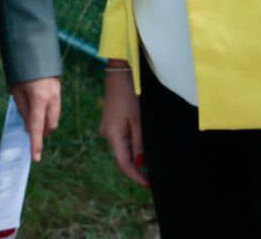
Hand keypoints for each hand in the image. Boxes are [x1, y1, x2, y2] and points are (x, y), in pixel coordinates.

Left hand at [10, 77, 60, 162]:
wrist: (34, 51)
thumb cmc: (21, 72)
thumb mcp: (16, 92)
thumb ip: (23, 111)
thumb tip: (28, 127)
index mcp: (39, 99)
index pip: (37, 127)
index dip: (36, 144)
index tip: (36, 158)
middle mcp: (52, 98)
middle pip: (50, 126)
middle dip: (41, 132)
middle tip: (30, 131)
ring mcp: (58, 94)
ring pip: (55, 118)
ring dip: (45, 123)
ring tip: (33, 118)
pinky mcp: (59, 90)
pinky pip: (56, 109)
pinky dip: (48, 114)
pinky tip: (39, 109)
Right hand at [97, 63, 147, 187]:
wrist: (119, 75)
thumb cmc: (130, 95)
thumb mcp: (139, 120)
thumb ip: (140, 142)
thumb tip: (140, 161)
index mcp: (113, 135)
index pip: (124, 163)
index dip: (136, 176)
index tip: (148, 185)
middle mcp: (107, 134)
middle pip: (122, 157)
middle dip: (137, 168)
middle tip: (152, 178)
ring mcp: (108, 128)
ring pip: (123, 148)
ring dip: (135, 156)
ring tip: (150, 164)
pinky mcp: (111, 122)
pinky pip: (122, 139)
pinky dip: (132, 145)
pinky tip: (142, 146)